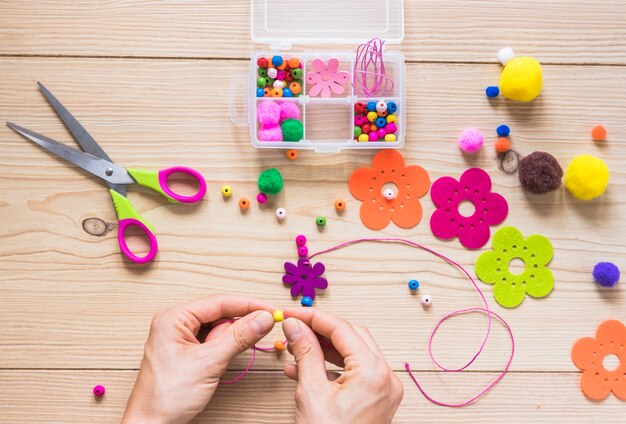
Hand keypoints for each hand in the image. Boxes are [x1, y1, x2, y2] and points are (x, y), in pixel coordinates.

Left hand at [122, 294, 275, 423]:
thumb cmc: (166, 397)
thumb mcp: (208, 363)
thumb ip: (238, 337)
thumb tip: (263, 318)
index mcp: (174, 317)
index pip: (219, 302)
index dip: (248, 305)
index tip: (272, 311)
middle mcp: (176, 323)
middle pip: (219, 314)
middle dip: (237, 327)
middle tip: (261, 332)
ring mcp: (181, 337)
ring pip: (218, 329)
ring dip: (228, 341)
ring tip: (219, 361)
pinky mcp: (187, 351)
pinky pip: (212, 342)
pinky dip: (222, 349)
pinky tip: (220, 361)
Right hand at [281, 308, 403, 423]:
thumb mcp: (311, 392)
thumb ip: (305, 352)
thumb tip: (296, 325)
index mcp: (373, 373)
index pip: (342, 329)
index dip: (314, 318)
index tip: (293, 313)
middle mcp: (385, 378)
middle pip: (352, 336)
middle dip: (322, 330)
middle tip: (296, 326)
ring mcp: (383, 390)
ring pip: (353, 354)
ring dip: (324, 348)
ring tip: (296, 346)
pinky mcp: (376, 401)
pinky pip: (353, 373)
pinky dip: (330, 367)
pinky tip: (304, 369)